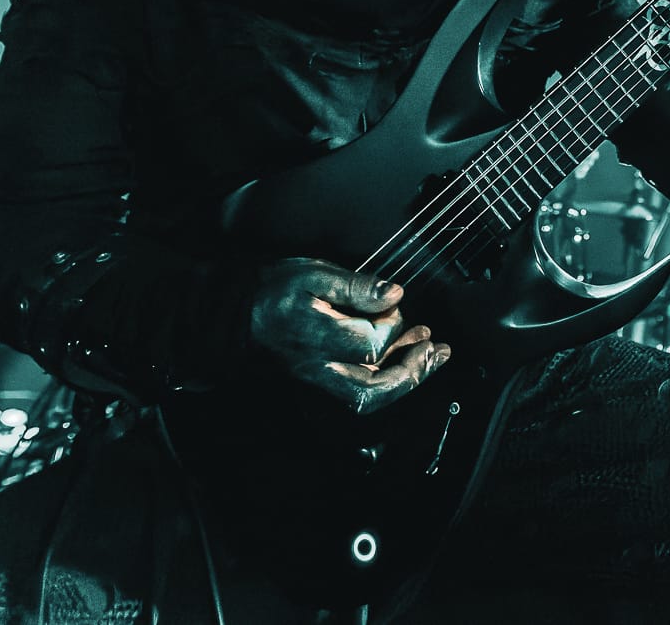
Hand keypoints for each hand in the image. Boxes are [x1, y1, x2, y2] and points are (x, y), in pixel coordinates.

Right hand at [249, 258, 450, 413]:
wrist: (233, 316)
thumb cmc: (271, 291)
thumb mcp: (312, 274)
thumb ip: (356, 286)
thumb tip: (394, 293)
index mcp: (318, 338)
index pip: (372, 343)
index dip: (392, 322)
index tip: (391, 301)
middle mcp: (320, 367)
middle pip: (374, 388)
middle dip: (413, 371)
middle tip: (437, 349)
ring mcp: (319, 378)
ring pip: (368, 396)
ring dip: (406, 378)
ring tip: (431, 356)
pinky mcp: (320, 379)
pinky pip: (359, 389)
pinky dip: (388, 377)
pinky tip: (405, 358)